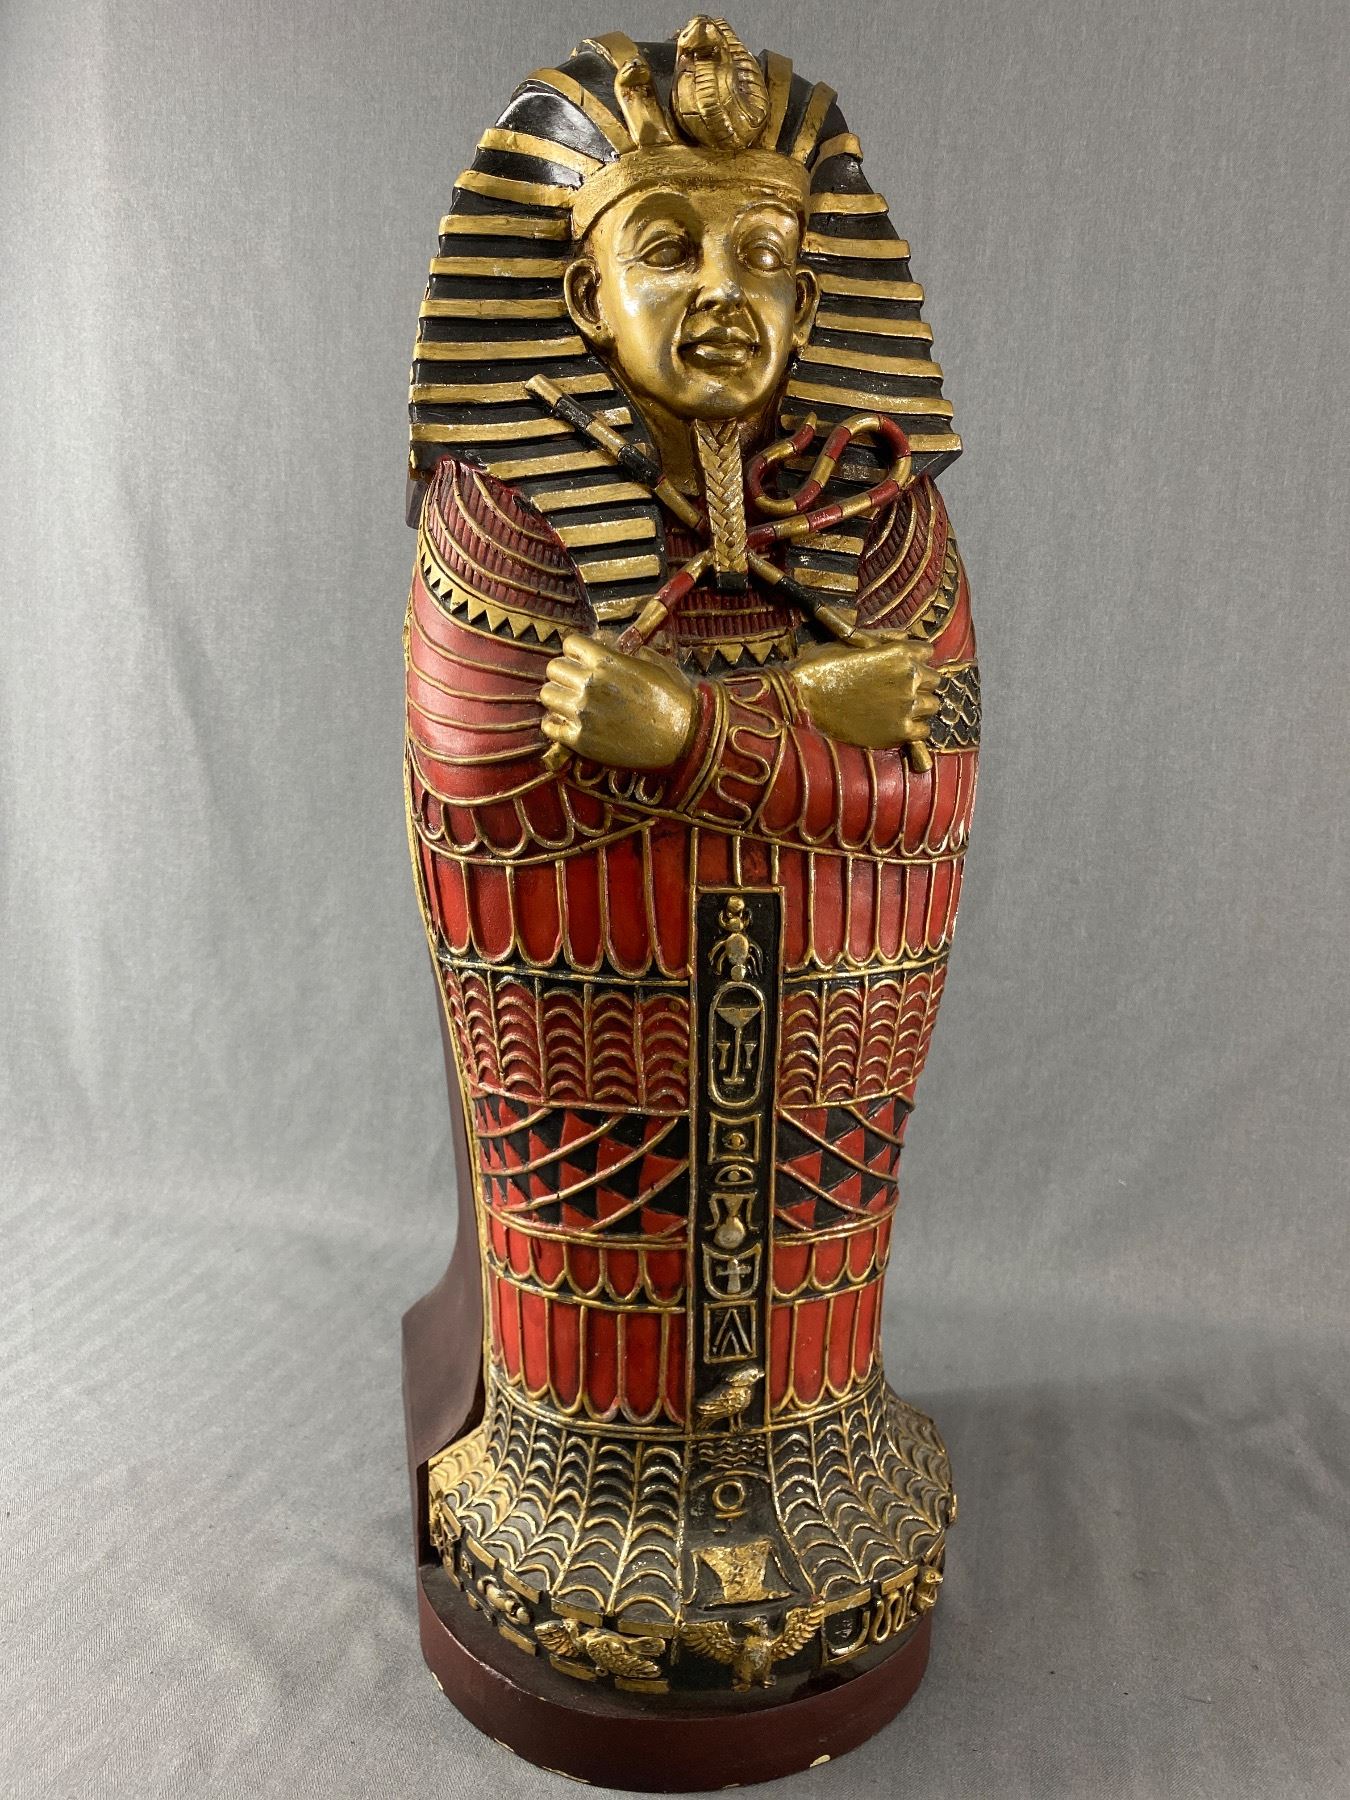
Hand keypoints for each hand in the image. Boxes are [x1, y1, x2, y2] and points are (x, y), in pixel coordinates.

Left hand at [541, 632, 698, 770]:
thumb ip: (624, 651)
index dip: (576, 651)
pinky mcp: (580, 740)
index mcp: (606, 661)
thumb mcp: (653, 663)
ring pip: (547, 695)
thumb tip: (605, 644)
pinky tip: (567, 723)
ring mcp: (582, 713)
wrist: (683, 739)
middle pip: (553, 668)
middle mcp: (589, 684)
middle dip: (564, 672)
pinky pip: (549, 726)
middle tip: (576, 682)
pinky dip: (555, 723)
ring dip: (557, 696)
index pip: (569, 643)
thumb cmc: (673, 699)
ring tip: (571, 702)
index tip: (582, 659)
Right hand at [789, 635, 939, 750]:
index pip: (926, 652)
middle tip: (896, 689)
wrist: (802, 700)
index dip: (913, 658)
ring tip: (896, 707)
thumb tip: (907, 637)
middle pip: (933, 679)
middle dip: (918, 682)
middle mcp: (910, 677)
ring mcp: (907, 706)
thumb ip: (885, 639)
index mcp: (900, 652)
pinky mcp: (900, 731)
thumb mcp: (852, 643)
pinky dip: (912, 728)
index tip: (900, 666)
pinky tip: (894, 724)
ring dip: (918, 705)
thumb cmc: (823, 667)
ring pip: (932, 705)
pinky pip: (923, 730)